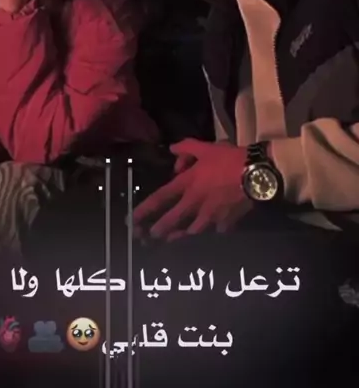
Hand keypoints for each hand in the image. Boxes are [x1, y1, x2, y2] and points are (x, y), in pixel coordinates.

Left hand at [133, 139, 251, 239]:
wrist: (256, 174)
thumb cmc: (229, 159)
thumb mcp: (206, 148)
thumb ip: (186, 148)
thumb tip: (172, 151)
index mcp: (187, 184)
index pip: (160, 198)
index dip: (144, 210)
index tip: (132, 219)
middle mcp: (195, 203)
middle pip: (172, 220)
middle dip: (158, 230)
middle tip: (148, 236)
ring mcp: (210, 216)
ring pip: (191, 231)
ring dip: (180, 235)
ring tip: (172, 239)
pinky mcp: (225, 223)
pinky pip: (215, 231)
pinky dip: (211, 232)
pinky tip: (210, 234)